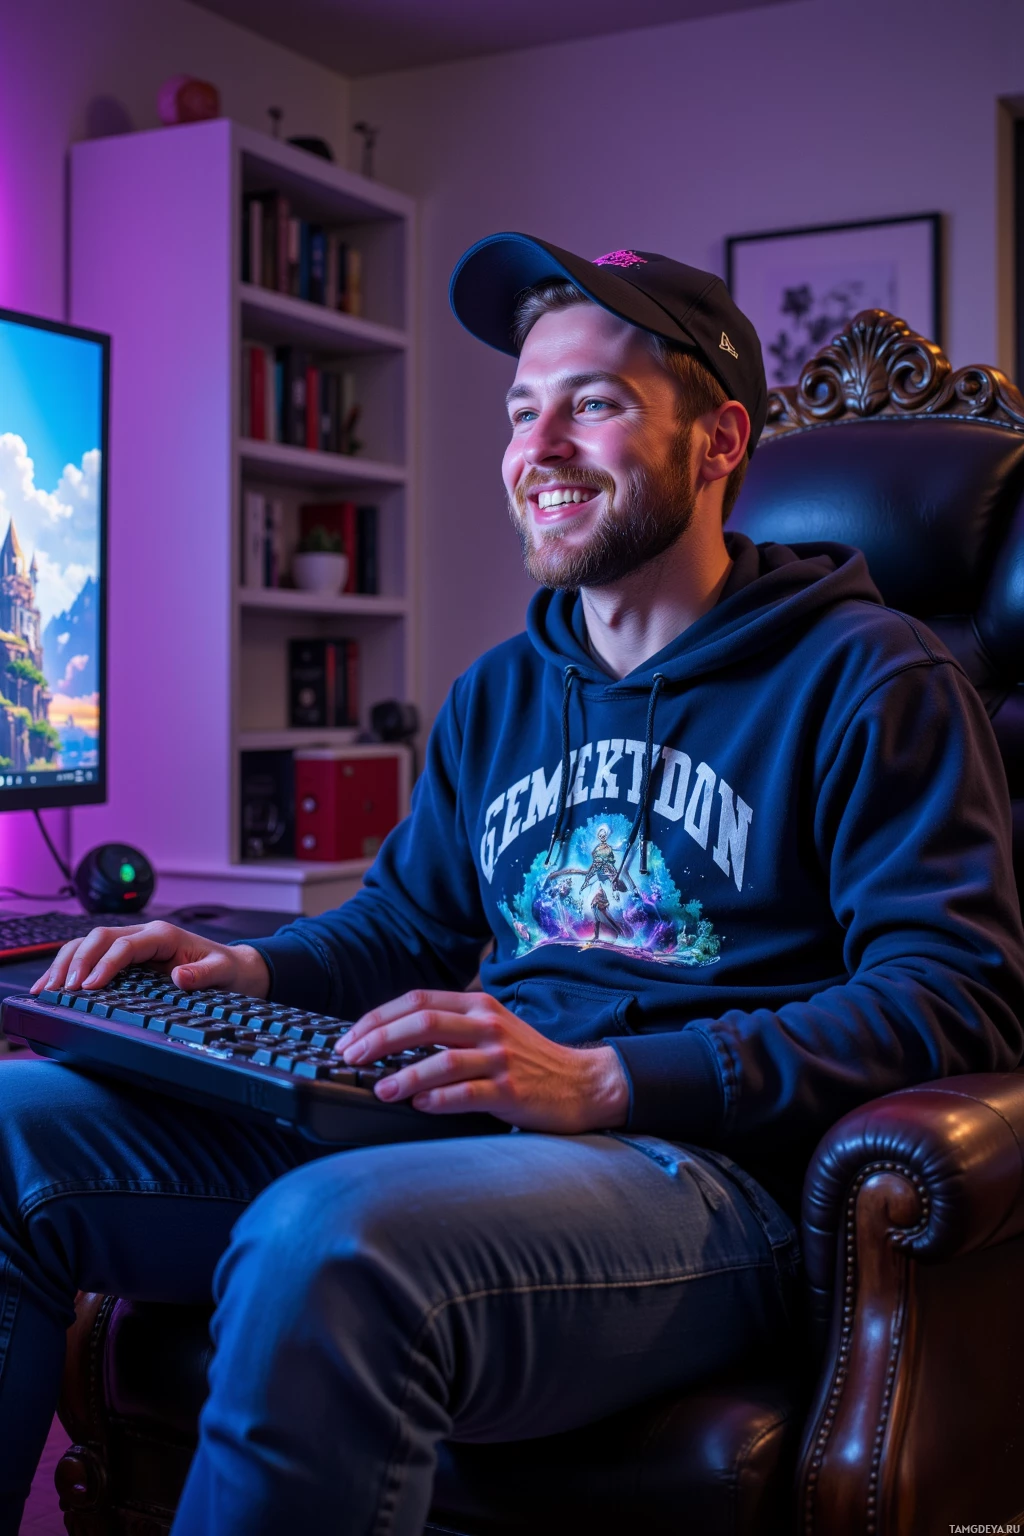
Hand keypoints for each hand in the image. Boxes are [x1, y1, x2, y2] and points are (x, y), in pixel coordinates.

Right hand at [29, 922, 270, 998]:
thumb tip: (180, 976)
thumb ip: (203, 975)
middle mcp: (144, 935)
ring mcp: (132, 943)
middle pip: (100, 939)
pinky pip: (90, 956)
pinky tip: (51, 985)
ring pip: (88, 944)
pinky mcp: (125, 956)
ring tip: (48, 989)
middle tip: (64, 990)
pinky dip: (69, 968)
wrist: (232, 968)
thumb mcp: (222, 973)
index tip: (91, 986)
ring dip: (66, 964)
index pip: (126, 945)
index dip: (106, 963)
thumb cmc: (226, 969)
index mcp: (164, 935)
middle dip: (78, 962)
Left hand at [339, 989, 629, 1133]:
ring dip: (404, 1075)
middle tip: (351, 1059)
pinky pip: (467, 1093)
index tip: (349, 1039)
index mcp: (478, 1004)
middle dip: (379, 1039)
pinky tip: (419, 1106)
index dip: (378, 1018)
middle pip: (423, 1022)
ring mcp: (501, 1057)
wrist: (581, 1082)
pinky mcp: (511, 1090)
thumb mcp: (490, 1030)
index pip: (417, 1001)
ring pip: (442, 1058)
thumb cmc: (528, 1060)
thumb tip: (389, 1042)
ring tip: (380, 1089)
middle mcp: (488, 1024)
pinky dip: (438, 1099)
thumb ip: (449, 1029)